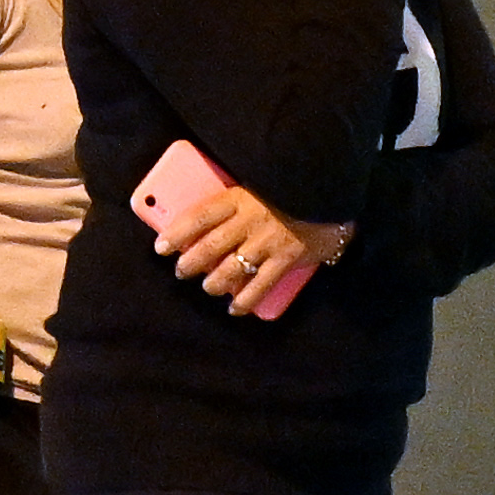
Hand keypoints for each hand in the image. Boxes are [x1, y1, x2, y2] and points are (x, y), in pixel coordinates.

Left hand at [159, 184, 345, 314]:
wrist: (332, 191)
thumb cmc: (291, 187)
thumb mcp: (259, 184)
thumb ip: (236, 201)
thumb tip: (208, 222)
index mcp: (240, 197)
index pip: (199, 216)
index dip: (177, 232)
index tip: (161, 246)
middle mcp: (250, 220)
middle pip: (211, 246)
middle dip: (190, 263)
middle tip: (180, 271)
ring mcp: (269, 241)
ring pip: (232, 268)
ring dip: (214, 282)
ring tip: (209, 287)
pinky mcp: (287, 259)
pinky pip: (260, 286)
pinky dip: (245, 301)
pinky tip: (235, 309)